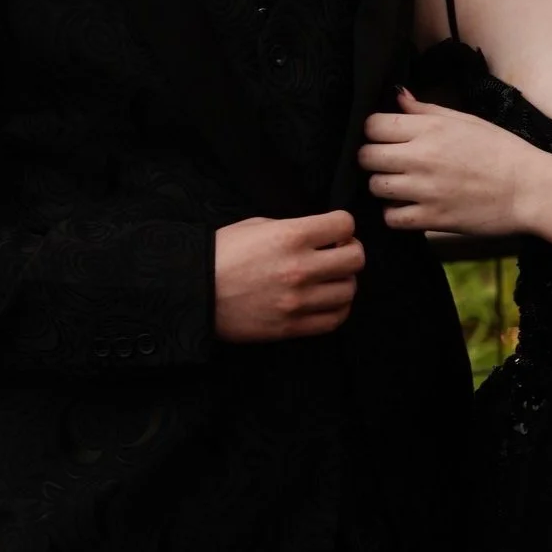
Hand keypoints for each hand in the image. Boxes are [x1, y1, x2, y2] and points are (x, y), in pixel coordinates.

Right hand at [214, 210, 364, 342]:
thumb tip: (320, 236)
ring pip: (349, 290)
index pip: (345, 224)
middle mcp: (299, 268)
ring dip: (343, 282)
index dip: (342, 225)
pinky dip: (337, 309)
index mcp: (290, 236)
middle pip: (356, 258)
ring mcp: (297, 301)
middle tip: (336, 253)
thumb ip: (293, 228)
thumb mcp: (257, 226)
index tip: (334, 231)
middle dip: (350, 251)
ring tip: (329, 279)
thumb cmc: (222, 254)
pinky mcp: (292, 327)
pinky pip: (334, 320)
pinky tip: (325, 301)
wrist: (195, 292)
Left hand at [359, 90, 543, 234]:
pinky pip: (391, 218)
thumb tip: (398, 96)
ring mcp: (425, 190)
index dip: (374, 131)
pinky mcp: (432, 219)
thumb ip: (426, 110)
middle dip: (372, 157)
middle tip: (388, 162)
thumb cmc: (503, 151)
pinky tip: (409, 206)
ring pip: (374, 186)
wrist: (531, 190)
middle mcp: (422, 157)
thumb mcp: (466, 120)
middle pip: (366, 156)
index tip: (384, 137)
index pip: (372, 125)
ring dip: (383, 185)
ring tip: (400, 184)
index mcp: (431, 128)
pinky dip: (395, 213)